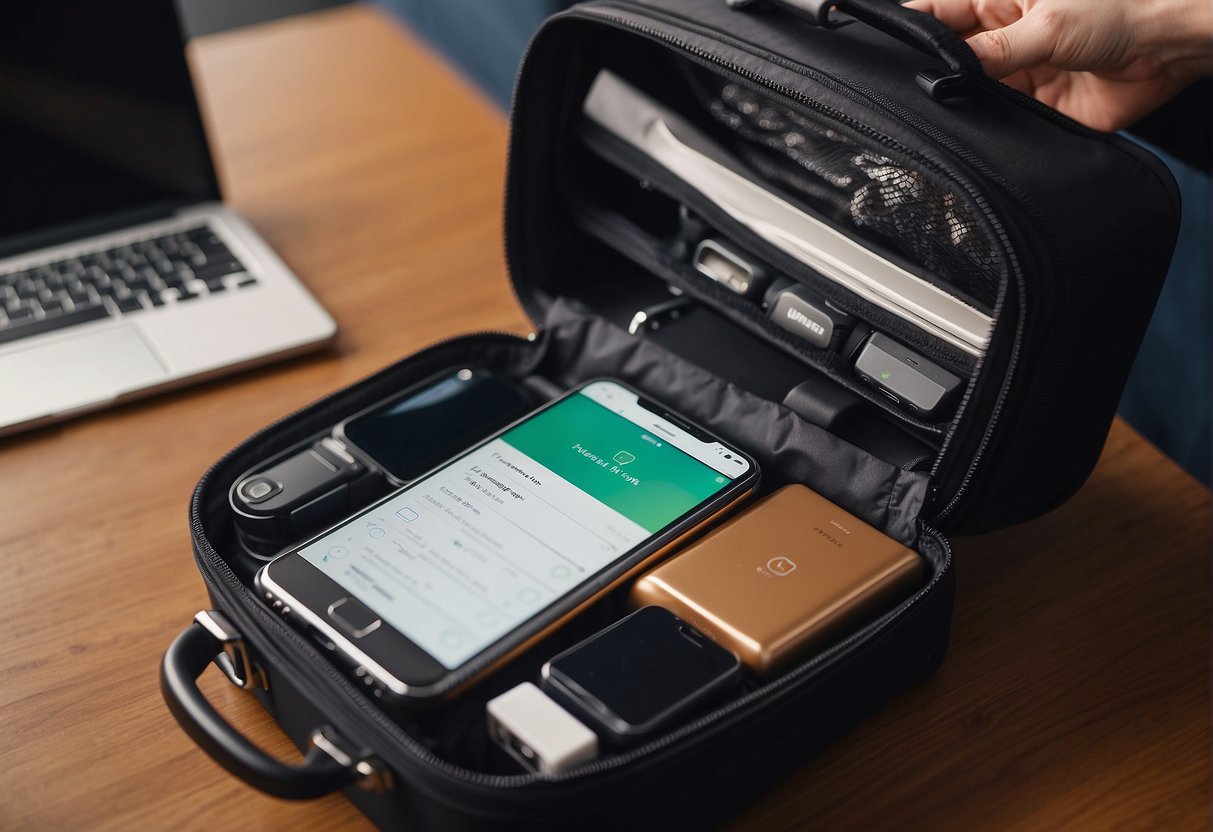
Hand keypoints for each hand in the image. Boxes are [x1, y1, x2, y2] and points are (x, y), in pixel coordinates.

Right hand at [904, 0, 1212, 130]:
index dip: (911, 32)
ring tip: (952, 110)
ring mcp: (1015, 75)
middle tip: (921, 88)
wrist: (1170, 49)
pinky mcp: (1033, 110)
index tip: (888, 51)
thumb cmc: (1121, 9)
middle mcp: (1001, 40)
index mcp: (997, 3)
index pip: (936, 15)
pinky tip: (977, 132)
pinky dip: (987, 132)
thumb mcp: (1046, 23)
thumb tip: (944, 72)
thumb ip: (991, 53)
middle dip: (933, 74)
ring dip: (960, 105)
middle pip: (948, 59)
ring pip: (968, 96)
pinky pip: (998, 126)